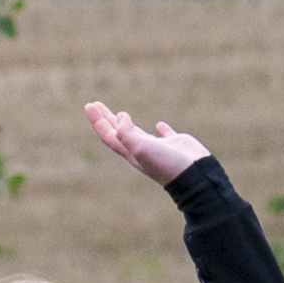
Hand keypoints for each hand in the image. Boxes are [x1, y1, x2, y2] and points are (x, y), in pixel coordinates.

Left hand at [85, 99, 211, 183]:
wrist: (194, 177)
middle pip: (118, 133)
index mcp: (131, 153)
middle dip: (106, 119)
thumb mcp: (141, 148)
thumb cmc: (166, 164)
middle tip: (95, 105)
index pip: (109, 135)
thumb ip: (127, 133)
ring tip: (120, 114)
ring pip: (138, 133)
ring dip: (127, 123)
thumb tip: (119, 117)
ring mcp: (159, 148)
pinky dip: (161, 129)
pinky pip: (166, 135)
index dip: (98, 120)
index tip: (89, 105)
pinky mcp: (176, 144)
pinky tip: (159, 126)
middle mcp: (142, 151)